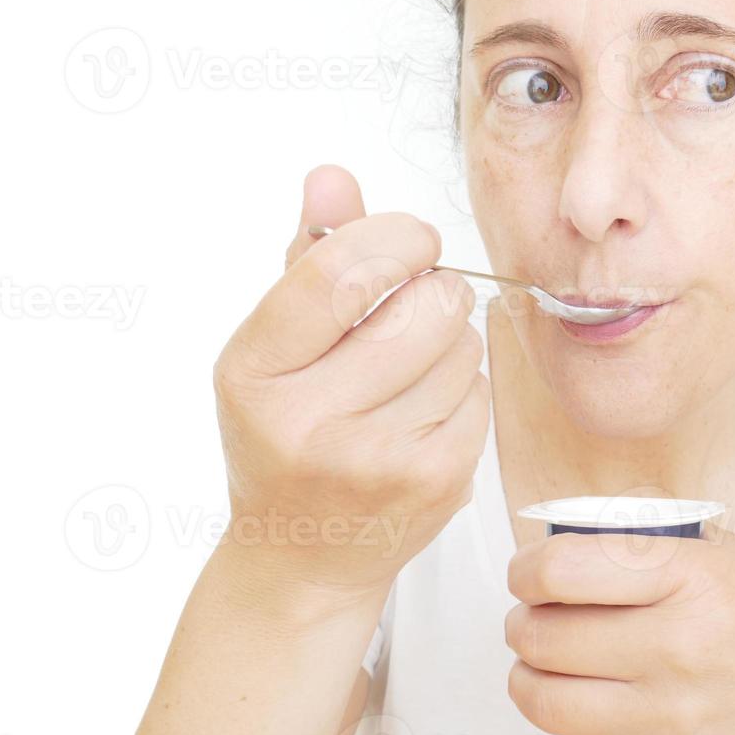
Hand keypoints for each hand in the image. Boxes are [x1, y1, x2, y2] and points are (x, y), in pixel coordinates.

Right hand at [211, 164, 490, 596]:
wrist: (302, 558)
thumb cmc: (288, 435)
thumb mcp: (275, 350)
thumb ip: (307, 259)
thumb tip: (332, 176)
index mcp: (253, 373)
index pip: (337, 272)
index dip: (393, 236)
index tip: (412, 238)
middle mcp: (307, 421)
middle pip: (424, 304)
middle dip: (432, 290)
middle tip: (411, 311)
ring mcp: (375, 459)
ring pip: (462, 345)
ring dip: (450, 342)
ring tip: (409, 374)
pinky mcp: (434, 483)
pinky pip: (481, 391)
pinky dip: (465, 389)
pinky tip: (426, 413)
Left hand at [503, 525, 734, 734]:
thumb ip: (665, 549)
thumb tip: (580, 543)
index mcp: (695, 580)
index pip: (561, 571)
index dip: (527, 569)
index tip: (528, 574)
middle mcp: (680, 650)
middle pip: (541, 638)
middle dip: (522, 624)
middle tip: (530, 620)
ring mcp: (677, 721)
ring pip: (547, 703)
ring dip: (532, 679)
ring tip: (545, 666)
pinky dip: (588, 730)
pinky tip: (612, 708)